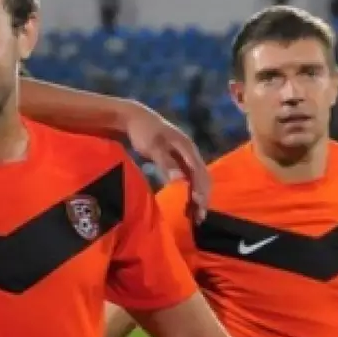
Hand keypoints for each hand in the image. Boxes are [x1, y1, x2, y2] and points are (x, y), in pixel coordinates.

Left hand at [123, 105, 209, 221]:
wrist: (134, 118)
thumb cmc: (143, 131)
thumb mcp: (153, 146)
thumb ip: (166, 163)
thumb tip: (180, 180)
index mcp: (187, 148)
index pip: (199, 172)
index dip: (200, 189)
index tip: (199, 205)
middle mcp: (190, 153)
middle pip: (202, 177)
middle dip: (203, 197)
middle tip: (199, 218)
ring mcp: (184, 157)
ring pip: (196, 180)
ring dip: (198, 197)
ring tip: (195, 216)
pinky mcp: (177, 161)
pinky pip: (188, 179)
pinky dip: (189, 192)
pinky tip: (186, 204)